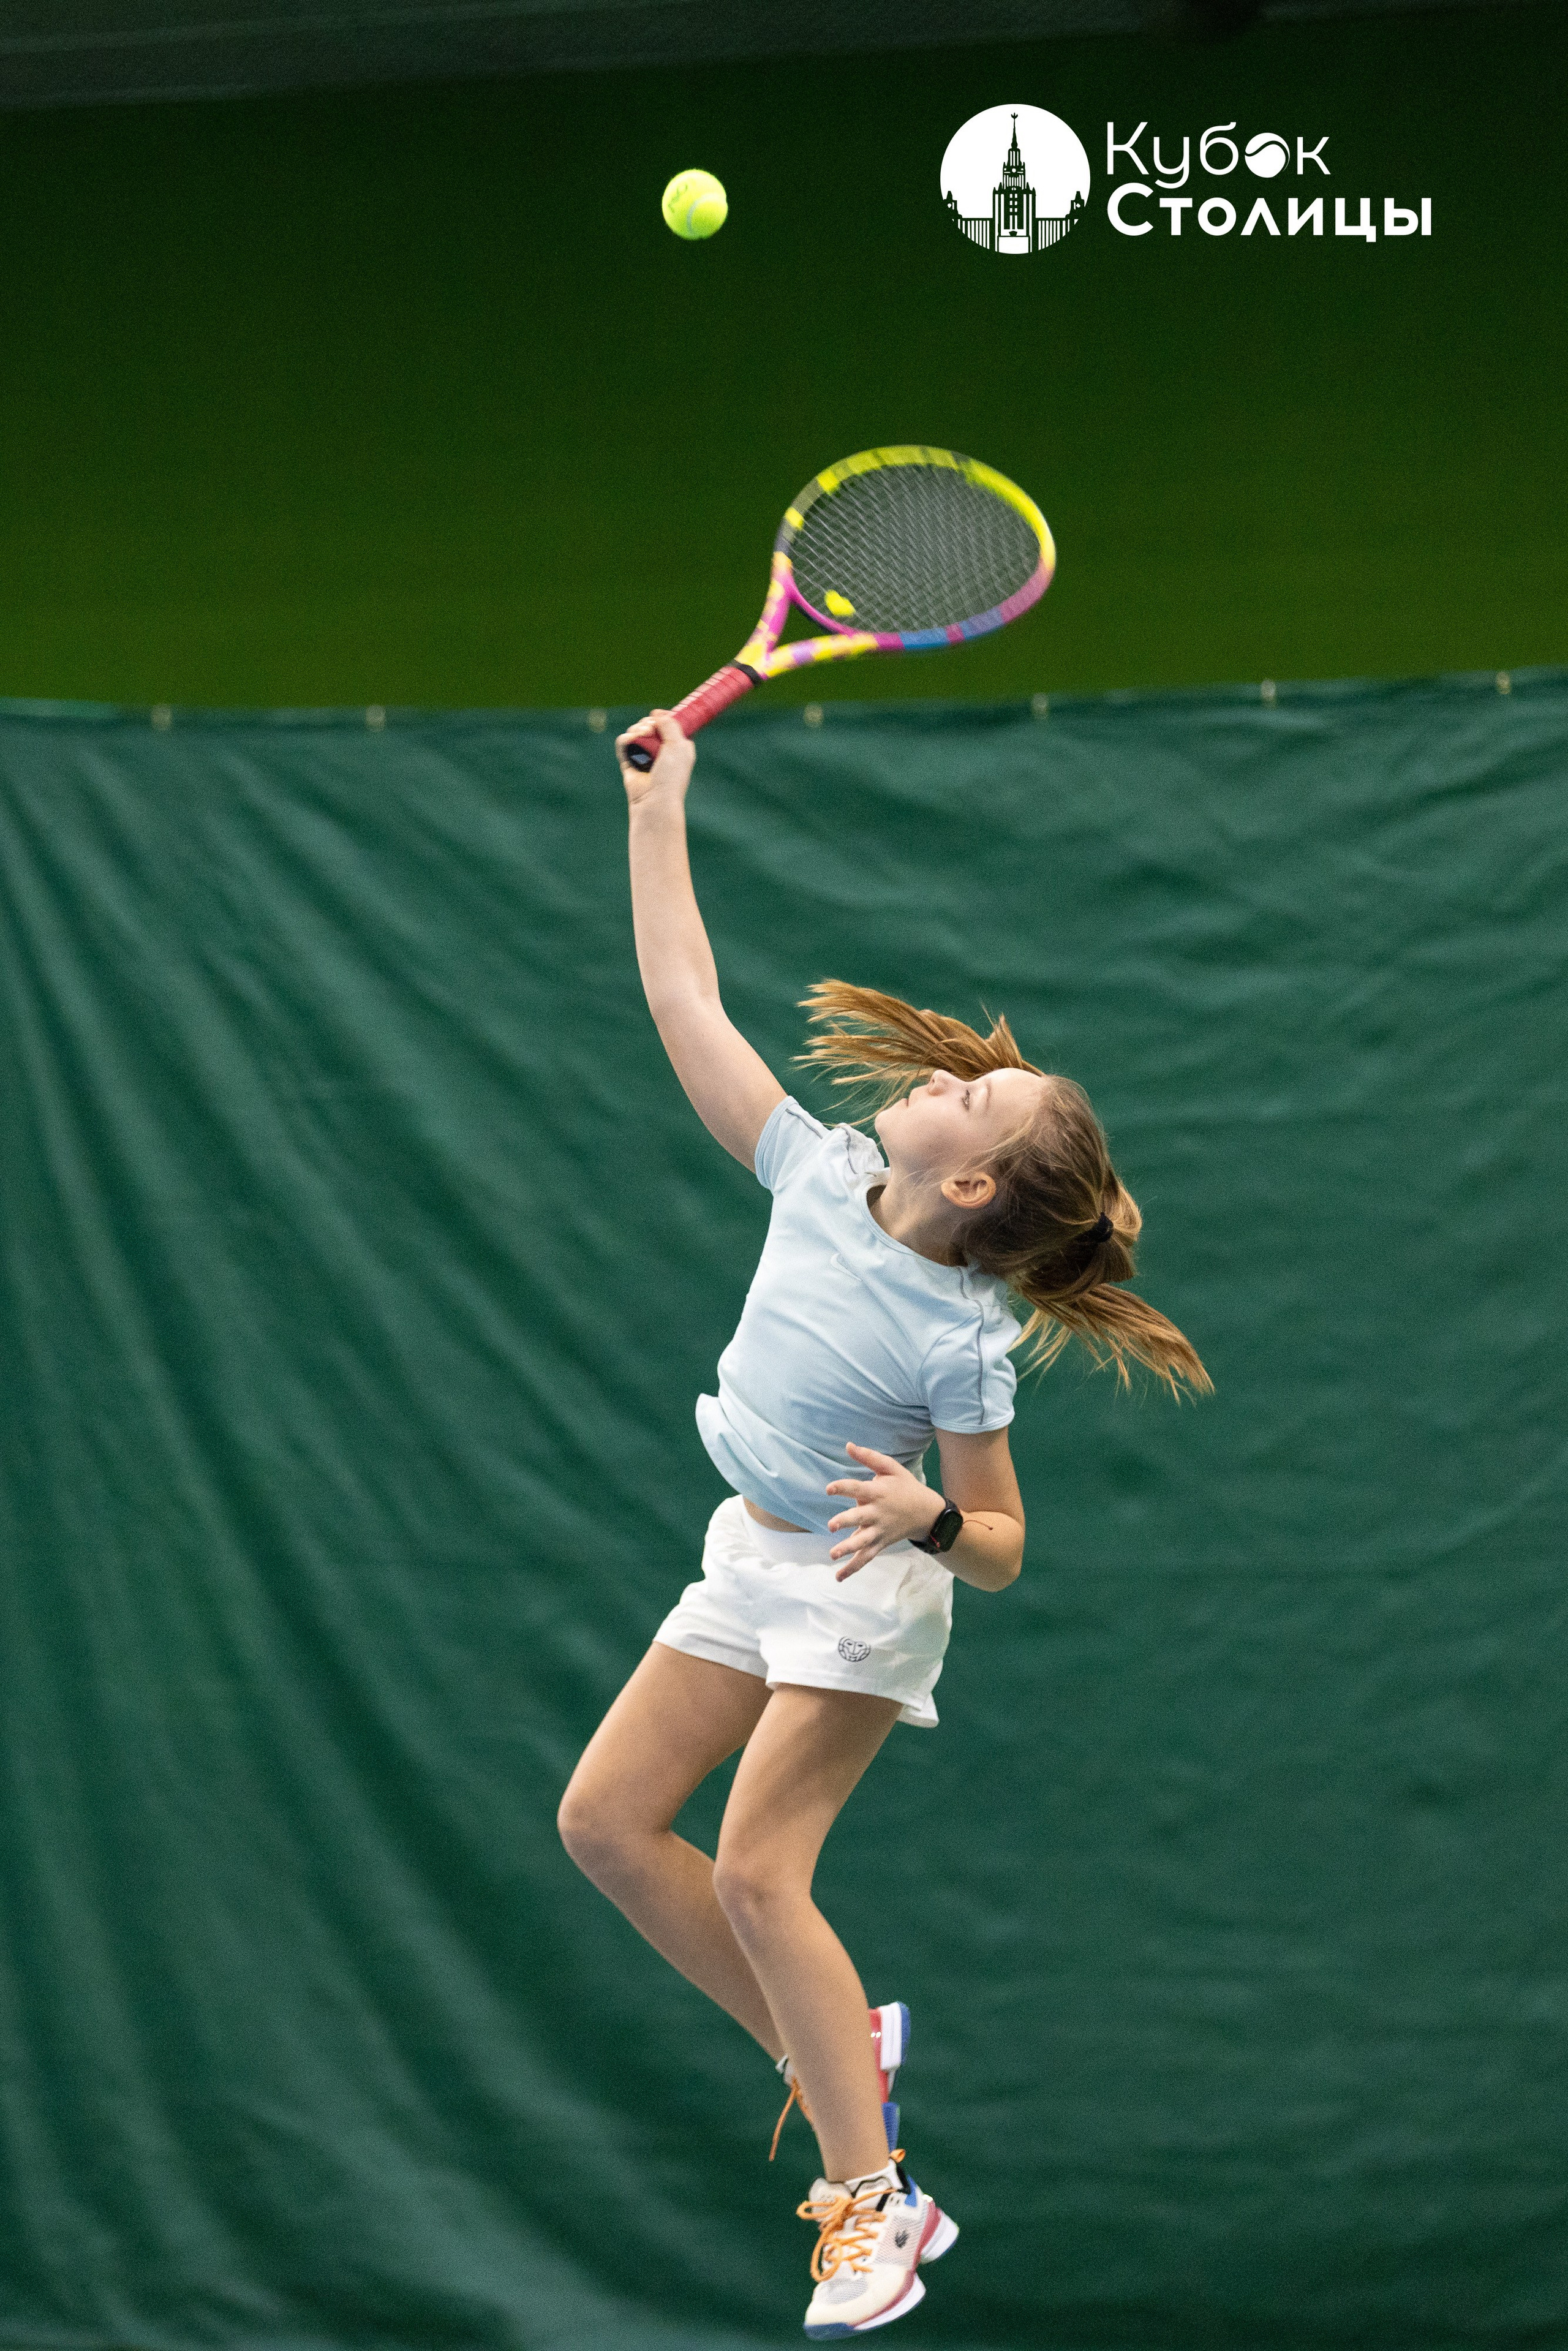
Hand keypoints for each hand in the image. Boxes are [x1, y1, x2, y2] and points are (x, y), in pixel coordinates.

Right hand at [615, 709, 695, 807]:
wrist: (655, 799)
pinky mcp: (629, 761)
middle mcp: (661, 750)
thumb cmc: (671, 776)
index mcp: (677, 746)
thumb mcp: (678, 746)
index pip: (669, 724)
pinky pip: (624, 743)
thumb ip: (670, 725)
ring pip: (636, 731)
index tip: (659, 715)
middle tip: (651, 728)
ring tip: (642, 734)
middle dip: (649, 722)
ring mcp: (644, 755)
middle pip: (650, 725)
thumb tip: (657, 713)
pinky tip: (631, 740)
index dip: (663, 717)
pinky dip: (626, 739)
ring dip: (637, 729)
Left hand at [824, 1443, 945, 1580]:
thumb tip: (848, 1445)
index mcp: (878, 1493)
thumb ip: (870, 1457)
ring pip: (862, 1541)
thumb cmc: (905, 1487)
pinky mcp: (880, 1543)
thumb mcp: (892, 1468)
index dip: (843, 1488)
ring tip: (833, 1555)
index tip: (829, 1489)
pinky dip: (853, 1568)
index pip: (858, 1489)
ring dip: (847, 1548)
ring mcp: (879, 1531)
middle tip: (832, 1526)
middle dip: (845, 1521)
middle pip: (859, 1518)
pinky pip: (866, 1557)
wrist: (927, 1513)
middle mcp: (877, 1513)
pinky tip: (838, 1576)